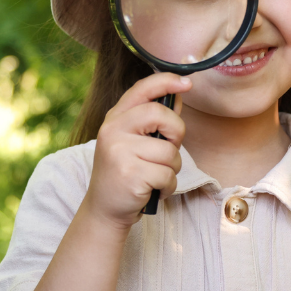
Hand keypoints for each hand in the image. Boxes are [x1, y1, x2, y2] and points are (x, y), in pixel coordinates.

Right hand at [83, 71, 189, 228]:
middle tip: (168, 150)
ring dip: (171, 168)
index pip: (142, 89)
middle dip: (176, 133)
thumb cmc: (124, 173)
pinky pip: (167, 175)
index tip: (186, 82)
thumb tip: (178, 94)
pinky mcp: (130, 174)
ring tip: (154, 176)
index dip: (166, 81)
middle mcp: (113, 131)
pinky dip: (167, 186)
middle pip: (160, 115)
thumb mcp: (132, 141)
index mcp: (115, 119)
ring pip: (169, 151)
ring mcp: (119, 152)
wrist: (104, 209)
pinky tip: (153, 189)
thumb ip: (153, 120)